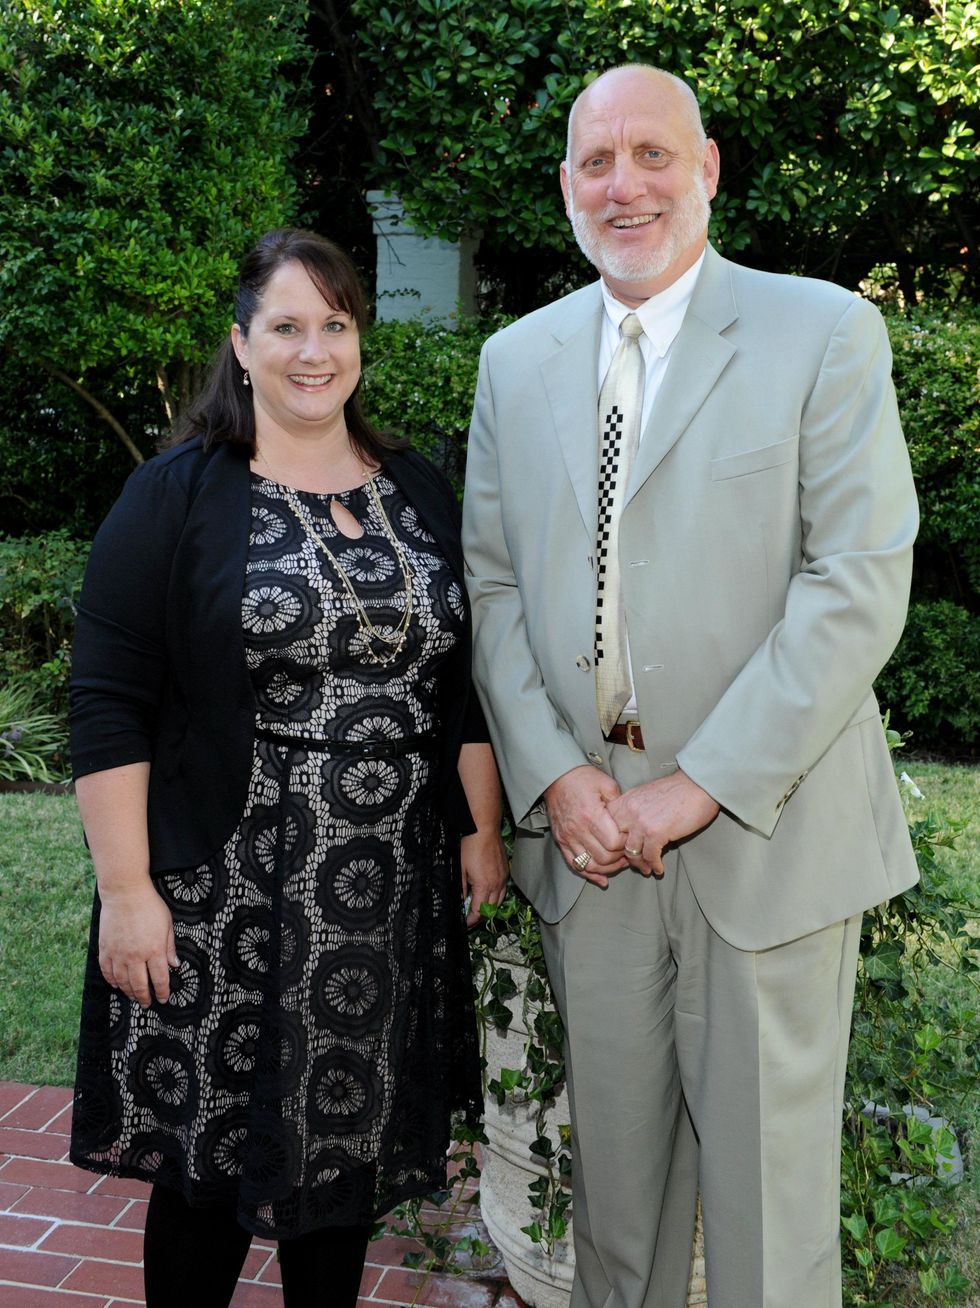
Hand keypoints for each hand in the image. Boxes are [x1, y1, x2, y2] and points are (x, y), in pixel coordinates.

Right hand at [98, 882, 177, 1006]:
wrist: (125, 892)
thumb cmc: (150, 906)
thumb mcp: (167, 924)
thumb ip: (170, 947)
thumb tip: (175, 966)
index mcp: (154, 950)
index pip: (159, 979)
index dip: (162, 992)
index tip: (163, 998)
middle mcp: (135, 956)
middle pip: (139, 985)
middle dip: (144, 997)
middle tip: (147, 1003)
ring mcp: (118, 954)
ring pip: (122, 982)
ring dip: (128, 992)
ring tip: (133, 996)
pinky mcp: (105, 949)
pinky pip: (107, 971)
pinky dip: (111, 980)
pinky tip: (116, 984)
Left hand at [460, 827, 509, 925]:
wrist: (484, 830)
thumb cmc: (471, 847)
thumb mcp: (460, 869)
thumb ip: (461, 888)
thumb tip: (461, 900)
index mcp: (484, 886)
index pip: (479, 912)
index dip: (471, 921)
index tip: (465, 923)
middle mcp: (497, 884)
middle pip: (491, 910)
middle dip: (480, 917)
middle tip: (470, 919)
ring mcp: (503, 878)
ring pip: (499, 902)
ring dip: (489, 909)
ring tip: (479, 909)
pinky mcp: (506, 872)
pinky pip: (503, 891)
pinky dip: (496, 897)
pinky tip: (488, 894)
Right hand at [543, 765, 627, 887]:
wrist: (556, 777)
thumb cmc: (582, 778)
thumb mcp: (607, 784)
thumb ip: (620, 805)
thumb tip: (631, 823)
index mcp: (591, 814)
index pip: (614, 843)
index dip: (627, 844)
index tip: (632, 839)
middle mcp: (578, 829)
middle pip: (604, 857)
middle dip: (620, 858)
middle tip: (628, 852)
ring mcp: (568, 837)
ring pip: (590, 865)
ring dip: (607, 868)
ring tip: (618, 863)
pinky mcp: (561, 841)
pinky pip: (575, 865)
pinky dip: (590, 874)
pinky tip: (602, 878)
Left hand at [606, 769, 719, 877]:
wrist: (698, 785)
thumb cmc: (677, 790)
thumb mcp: (645, 795)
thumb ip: (634, 810)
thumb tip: (630, 829)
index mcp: (625, 800)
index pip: (606, 826)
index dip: (612, 841)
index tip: (621, 850)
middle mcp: (629, 810)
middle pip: (614, 841)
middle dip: (622, 855)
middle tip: (631, 862)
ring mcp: (641, 822)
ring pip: (631, 852)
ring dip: (639, 864)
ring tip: (646, 868)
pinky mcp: (656, 833)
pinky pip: (649, 857)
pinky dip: (654, 865)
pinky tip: (658, 868)